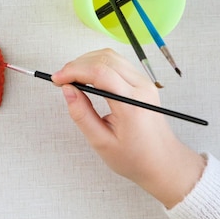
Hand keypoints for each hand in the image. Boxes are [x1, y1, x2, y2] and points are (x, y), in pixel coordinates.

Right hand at [52, 49, 204, 207]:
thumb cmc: (136, 157)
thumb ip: (82, 114)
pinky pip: (117, 63)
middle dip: (77, 65)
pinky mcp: (142, 82)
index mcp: (132, 104)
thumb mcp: (101, 142)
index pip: (100, 73)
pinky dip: (97, 64)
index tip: (57, 79)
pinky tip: (86, 78)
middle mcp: (141, 88)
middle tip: (61, 79)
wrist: (162, 162)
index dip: (74, 71)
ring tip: (72, 78)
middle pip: (104, 59)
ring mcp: (144, 83)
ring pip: (110, 56)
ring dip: (86, 62)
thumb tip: (68, 91)